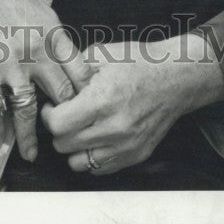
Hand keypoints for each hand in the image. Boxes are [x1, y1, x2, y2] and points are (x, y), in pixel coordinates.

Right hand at [0, 0, 91, 161]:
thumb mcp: (38, 0)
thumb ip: (50, 28)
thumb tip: (58, 46)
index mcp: (54, 33)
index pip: (80, 72)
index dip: (86, 93)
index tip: (86, 106)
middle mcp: (38, 52)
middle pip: (62, 94)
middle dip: (66, 116)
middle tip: (66, 132)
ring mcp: (11, 66)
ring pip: (30, 111)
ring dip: (33, 136)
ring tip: (33, 154)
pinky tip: (0, 144)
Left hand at [41, 34, 223, 174]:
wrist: (174, 78)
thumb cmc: (139, 63)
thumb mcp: (102, 54)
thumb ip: (73, 69)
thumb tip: (53, 82)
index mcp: (102, 100)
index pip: (57, 124)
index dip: (49, 114)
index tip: (52, 106)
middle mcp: (113, 128)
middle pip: (63, 144)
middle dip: (58, 129)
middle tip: (65, 114)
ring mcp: (125, 146)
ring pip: (78, 162)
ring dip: (72, 146)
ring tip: (80, 127)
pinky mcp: (134, 156)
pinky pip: (99, 169)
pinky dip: (91, 156)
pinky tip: (95, 137)